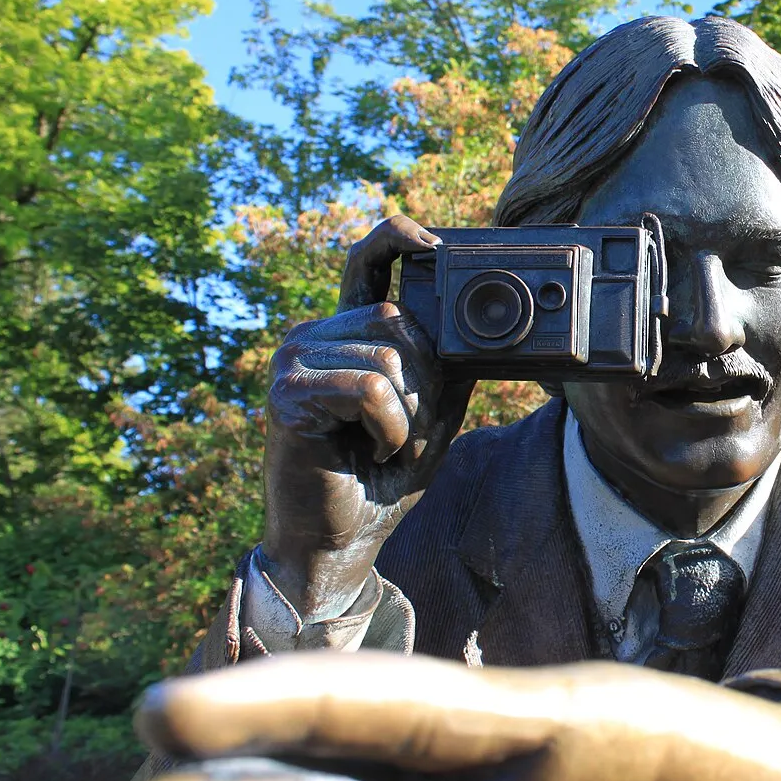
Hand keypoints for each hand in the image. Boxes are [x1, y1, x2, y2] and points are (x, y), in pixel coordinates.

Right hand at [262, 216, 472, 616]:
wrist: (338, 541)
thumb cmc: (380, 479)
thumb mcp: (430, 414)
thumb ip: (446, 369)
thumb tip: (491, 328)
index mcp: (343, 334)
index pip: (365, 264)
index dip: (396, 239)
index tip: (433, 240)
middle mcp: (313, 335)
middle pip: (397, 321)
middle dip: (425, 384)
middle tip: (407, 433)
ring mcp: (294, 361)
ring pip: (388, 357)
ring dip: (409, 416)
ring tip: (387, 447)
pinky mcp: (289, 395)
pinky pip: (370, 389)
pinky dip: (391, 428)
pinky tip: (372, 452)